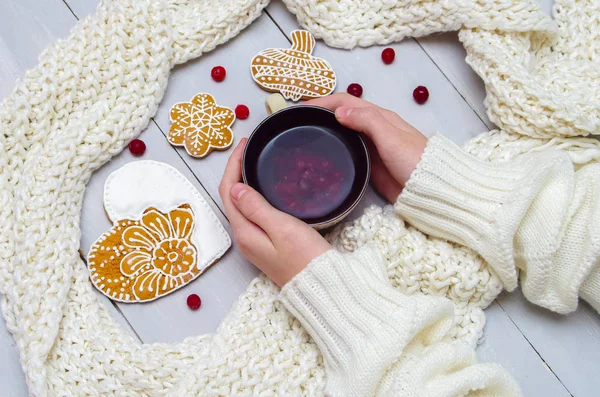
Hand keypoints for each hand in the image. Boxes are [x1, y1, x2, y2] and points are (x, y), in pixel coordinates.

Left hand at [219, 139, 330, 286]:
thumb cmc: (305, 258)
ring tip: (253, 163)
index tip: (244, 145)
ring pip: (241, 206)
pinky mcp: (265, 245)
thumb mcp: (281, 228)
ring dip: (243, 183)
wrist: (320, 286)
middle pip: (230, 198)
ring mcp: (254, 243)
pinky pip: (251, 215)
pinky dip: (253, 196)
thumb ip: (256, 207)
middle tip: (248, 149)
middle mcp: (244, 238)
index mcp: (244, 232)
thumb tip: (235, 188)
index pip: (227, 191)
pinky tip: (264, 189)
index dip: (232, 165)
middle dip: (235, 171)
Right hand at [308, 93, 427, 201]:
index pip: (346, 101)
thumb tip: (339, 112)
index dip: (323, 101)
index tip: (301, 107)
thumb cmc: (415, 162)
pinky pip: (348, 151)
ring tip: (304, 135)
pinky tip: (322, 155)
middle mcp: (374, 128)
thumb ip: (368, 121)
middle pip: (342, 114)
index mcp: (379, 117)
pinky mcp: (369, 164)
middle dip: (320, 113)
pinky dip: (333, 148)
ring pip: (343, 132)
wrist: (431, 190)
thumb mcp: (392, 138)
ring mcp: (371, 147)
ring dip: (325, 129)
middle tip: (298, 121)